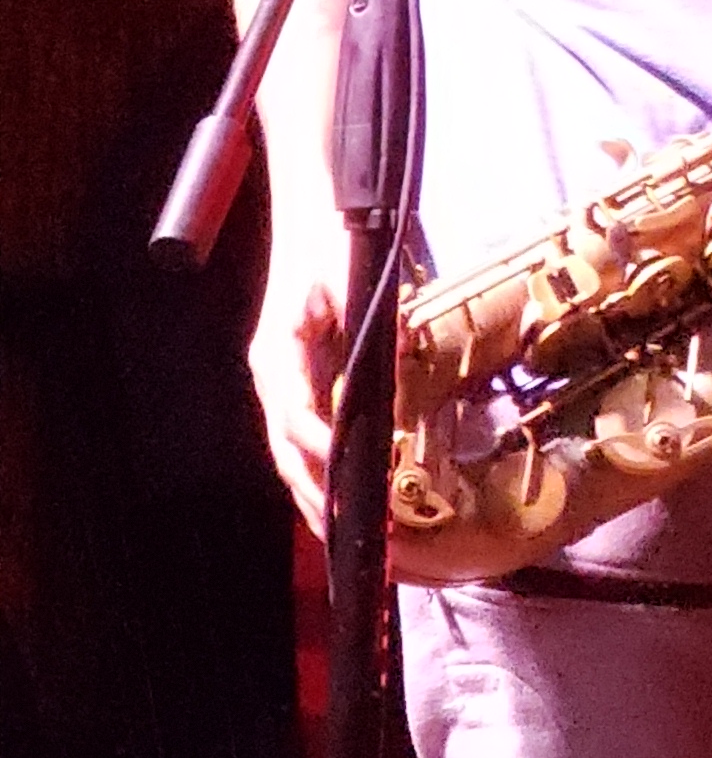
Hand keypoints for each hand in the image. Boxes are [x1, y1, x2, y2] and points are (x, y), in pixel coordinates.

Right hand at [247, 219, 347, 536]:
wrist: (313, 218)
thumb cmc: (332, 244)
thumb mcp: (351, 277)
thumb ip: (367, 324)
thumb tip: (390, 369)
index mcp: (278, 355)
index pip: (295, 416)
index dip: (321, 447)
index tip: (347, 474)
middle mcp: (274, 378)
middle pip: (288, 453)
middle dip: (319, 498)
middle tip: (353, 537)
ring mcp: (281, 385)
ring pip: (291, 456)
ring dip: (317, 498)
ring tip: (346, 539)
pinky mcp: (295, 387)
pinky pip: (303, 442)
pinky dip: (319, 474)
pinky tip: (339, 502)